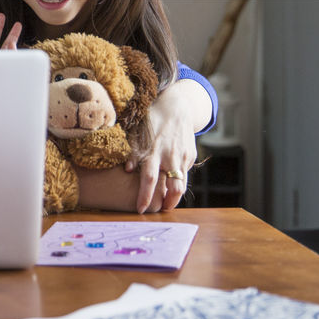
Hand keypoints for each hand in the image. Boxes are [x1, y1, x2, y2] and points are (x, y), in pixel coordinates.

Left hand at [126, 80, 202, 212]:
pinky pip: (184, 174)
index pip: (149, 179)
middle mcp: (170, 156)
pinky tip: (170, 187)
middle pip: (172, 187)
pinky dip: (178, 183)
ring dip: (174, 198)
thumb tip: (128, 169)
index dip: (145, 196)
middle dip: (167, 203)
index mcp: (154, 151)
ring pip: (181, 185)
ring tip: (166, 205)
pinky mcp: (190, 156)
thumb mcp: (138, 132)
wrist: (177, 107)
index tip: (140, 209)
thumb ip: (133, 151)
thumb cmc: (151, 120)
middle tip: (158, 212)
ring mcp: (182, 157)